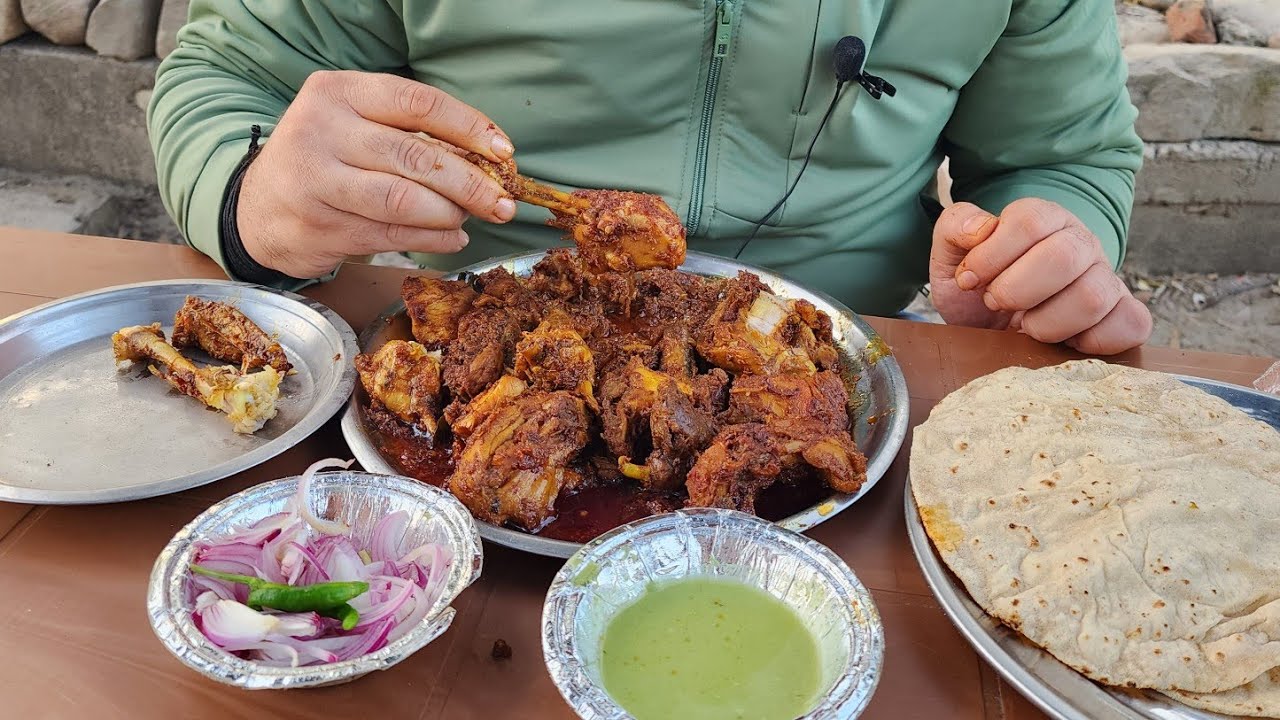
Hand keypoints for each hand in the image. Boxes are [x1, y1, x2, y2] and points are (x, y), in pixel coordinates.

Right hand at [237, 70, 517, 277]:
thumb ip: (409, 132)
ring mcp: (316, 181)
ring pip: (404, 199)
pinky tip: (452, 238)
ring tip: (471, 218)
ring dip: (451, 214)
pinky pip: (392, 234)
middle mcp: (322, 130)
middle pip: (416, 156)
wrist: (257, 209)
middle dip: (471, 183)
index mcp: (338, 92)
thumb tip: (486, 160)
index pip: (418, 103)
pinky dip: (433, 240)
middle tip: (503, 202)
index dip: (469, 128)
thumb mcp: (354, 124)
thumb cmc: (325, 160)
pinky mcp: (320, 226)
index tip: (504, 152)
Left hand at [929, 198, 1151, 354]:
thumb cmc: (977, 285)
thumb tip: (980, 229)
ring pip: (1094, 297)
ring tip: (1024, 325)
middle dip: (1016, 290)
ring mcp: (1107, 279)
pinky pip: (1131, 325)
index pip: (1030, 221)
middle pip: (1065, 257)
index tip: (968, 280)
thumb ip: (956, 227)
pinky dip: (1093, 343)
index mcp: (1044, 219)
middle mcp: (1082, 244)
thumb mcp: (951, 254)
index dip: (992, 256)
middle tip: (995, 303)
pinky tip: (1061, 342)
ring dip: (1046, 323)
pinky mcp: (1123, 315)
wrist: (990, 324)